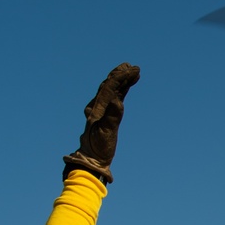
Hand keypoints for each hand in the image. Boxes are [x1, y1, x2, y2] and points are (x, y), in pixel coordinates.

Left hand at [62, 63, 139, 183]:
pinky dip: (121, 90)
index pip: (109, 87)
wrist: (92, 158)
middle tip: (132, 66)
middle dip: (121, 74)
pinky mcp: (107, 115)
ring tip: (132, 72)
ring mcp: (102, 110)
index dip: (121, 77)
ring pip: (112, 90)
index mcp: (97, 107)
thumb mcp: (105, 133)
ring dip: (122, 80)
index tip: (132, 70)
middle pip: (110, 85)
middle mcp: (98, 106)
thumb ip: (111, 116)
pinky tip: (127, 88)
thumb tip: (118, 100)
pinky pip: (114, 98)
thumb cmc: (97, 147)